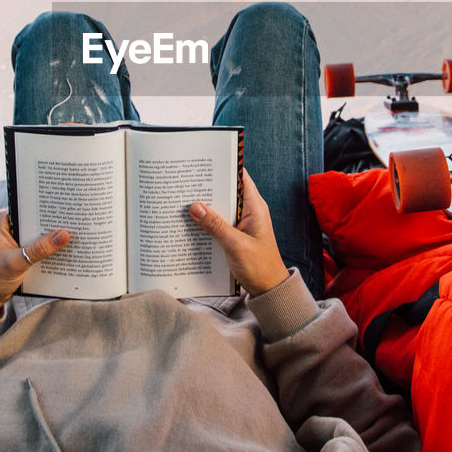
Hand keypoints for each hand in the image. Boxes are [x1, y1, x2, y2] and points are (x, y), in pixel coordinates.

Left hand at [0, 210, 69, 316]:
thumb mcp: (15, 262)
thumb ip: (39, 249)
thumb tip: (64, 235)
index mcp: (5, 220)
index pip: (30, 208)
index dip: (48, 207)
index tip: (68, 207)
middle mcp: (12, 227)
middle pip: (38, 221)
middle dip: (55, 223)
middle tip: (77, 222)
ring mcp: (18, 240)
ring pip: (41, 234)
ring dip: (55, 238)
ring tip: (77, 235)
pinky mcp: (24, 252)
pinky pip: (41, 247)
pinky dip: (51, 250)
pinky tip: (66, 251)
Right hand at [189, 169, 288, 295]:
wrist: (268, 290)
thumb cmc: (259, 267)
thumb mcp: (236, 245)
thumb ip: (216, 225)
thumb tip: (195, 206)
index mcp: (255, 207)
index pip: (240, 177)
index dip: (224, 167)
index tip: (204, 162)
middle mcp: (248, 211)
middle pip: (227, 191)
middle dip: (208, 187)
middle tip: (185, 181)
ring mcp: (242, 223)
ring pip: (220, 207)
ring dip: (205, 206)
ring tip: (183, 200)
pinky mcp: (235, 234)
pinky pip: (219, 222)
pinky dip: (206, 221)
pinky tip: (191, 223)